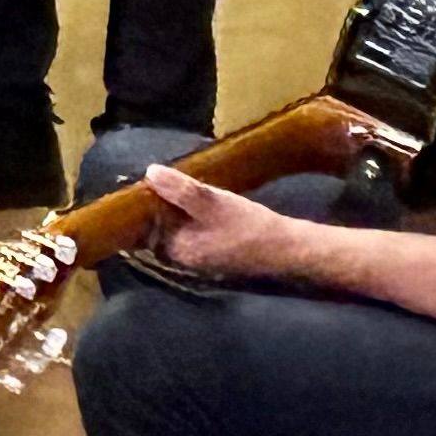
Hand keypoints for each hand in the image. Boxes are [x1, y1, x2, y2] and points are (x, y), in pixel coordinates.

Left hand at [138, 163, 314, 284]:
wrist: (291, 251)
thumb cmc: (248, 227)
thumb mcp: (211, 202)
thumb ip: (179, 190)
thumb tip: (150, 173)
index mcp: (175, 251)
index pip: (144, 227)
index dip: (145, 203)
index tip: (147, 181)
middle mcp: (183, 262)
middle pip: (161, 229)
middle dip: (163, 205)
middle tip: (166, 179)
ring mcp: (201, 262)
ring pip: (180, 231)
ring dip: (180, 211)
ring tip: (184, 186)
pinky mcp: (217, 258)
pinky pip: (196, 235)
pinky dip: (196, 219)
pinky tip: (205, 203)